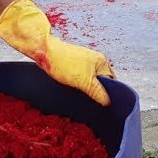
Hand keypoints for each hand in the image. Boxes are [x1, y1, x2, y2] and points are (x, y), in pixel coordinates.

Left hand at [0, 0, 115, 105]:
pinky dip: (80, 84)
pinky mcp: (75, 64)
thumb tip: (108, 102)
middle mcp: (95, 60)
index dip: (109, 93)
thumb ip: (98, 92)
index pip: (112, 81)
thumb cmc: (64, 63)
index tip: (105, 105)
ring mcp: (85, 62)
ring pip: (91, 80)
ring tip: (82, 96)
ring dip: (87, 89)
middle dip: (98, 92)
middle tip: (92, 102)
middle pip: (102, 81)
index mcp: (102, 62)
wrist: (45, 52)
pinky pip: (82, 77)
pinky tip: (75, 89)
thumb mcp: (85, 82)